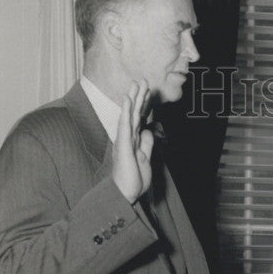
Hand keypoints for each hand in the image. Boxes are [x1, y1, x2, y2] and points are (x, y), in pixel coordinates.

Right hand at [113, 79, 153, 203]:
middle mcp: (128, 138)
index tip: (148, 93)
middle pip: (135, 113)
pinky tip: (128, 99)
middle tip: (143, 80)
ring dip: (134, 98)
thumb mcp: (145, 159)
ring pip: (130, 114)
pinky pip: (125, 124)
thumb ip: (147, 145)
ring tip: (137, 83)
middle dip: (140, 97)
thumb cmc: (134, 179)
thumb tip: (149, 131)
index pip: (140, 119)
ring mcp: (125, 140)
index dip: (144, 106)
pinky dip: (126, 111)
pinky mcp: (123, 144)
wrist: (125, 193)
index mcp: (134, 141)